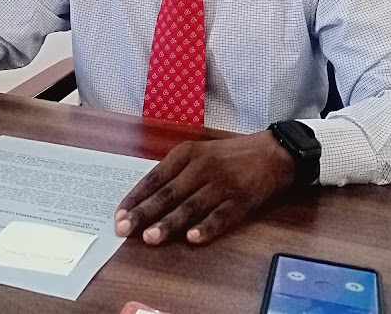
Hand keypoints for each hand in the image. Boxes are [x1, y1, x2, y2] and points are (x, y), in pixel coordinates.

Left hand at [114, 131, 295, 244]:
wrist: (270, 153)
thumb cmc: (228, 155)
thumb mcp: (199, 153)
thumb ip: (175, 172)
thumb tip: (146, 197)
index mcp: (187, 153)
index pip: (155, 177)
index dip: (136, 197)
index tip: (119, 213)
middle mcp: (202, 167)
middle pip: (169, 193)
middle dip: (145, 212)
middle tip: (125, 229)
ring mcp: (222, 184)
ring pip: (191, 206)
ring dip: (169, 223)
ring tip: (150, 237)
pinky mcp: (241, 200)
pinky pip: (221, 216)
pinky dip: (206, 228)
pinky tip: (192, 238)